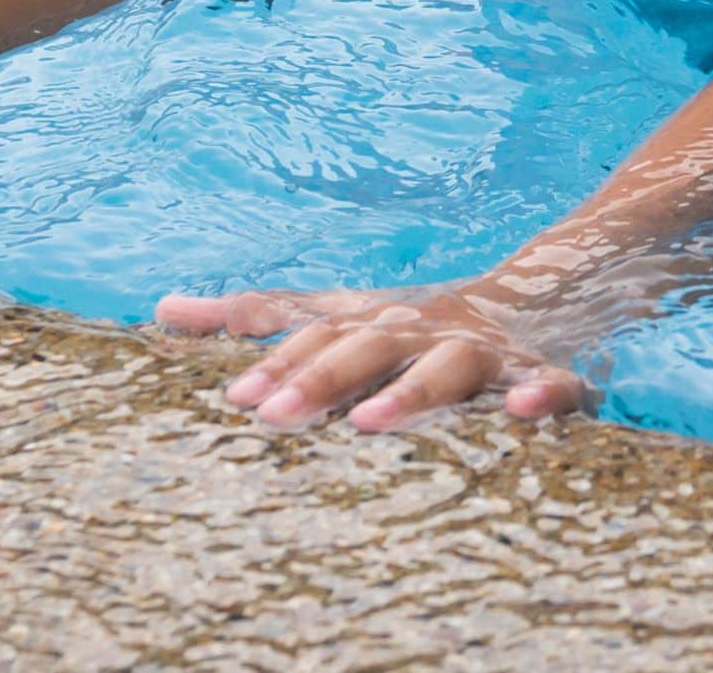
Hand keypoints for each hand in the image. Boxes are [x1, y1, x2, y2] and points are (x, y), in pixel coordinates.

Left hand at [153, 282, 591, 431]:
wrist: (541, 290)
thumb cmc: (417, 325)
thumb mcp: (342, 315)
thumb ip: (260, 315)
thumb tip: (163, 308)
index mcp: (376, 320)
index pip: (320, 332)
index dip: (281, 359)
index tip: (236, 394)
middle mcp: (423, 330)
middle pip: (369, 349)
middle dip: (322, 377)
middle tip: (273, 413)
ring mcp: (482, 351)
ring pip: (446, 368)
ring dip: (410, 392)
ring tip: (369, 422)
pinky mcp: (540, 374)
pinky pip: (549, 385)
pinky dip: (540, 395)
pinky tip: (522, 411)